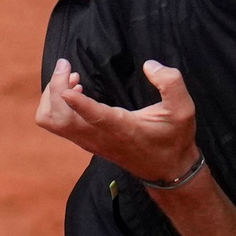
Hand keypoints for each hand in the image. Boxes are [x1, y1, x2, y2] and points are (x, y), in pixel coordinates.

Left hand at [35, 58, 201, 183]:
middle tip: (66, 66)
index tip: (68, 86)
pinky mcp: (85, 141)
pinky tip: (74, 89)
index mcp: (122, 128)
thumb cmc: (174, 138)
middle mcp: (99, 137)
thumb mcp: (183, 109)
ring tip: (70, 77)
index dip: (79, 103)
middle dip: (55, 89)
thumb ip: (171, 83)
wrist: (167, 170)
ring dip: (52, 97)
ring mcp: (89, 141)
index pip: (94, 117)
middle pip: (58, 118)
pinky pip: (57, 124)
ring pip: (52, 122)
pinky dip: (56, 104)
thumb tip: (149, 65)